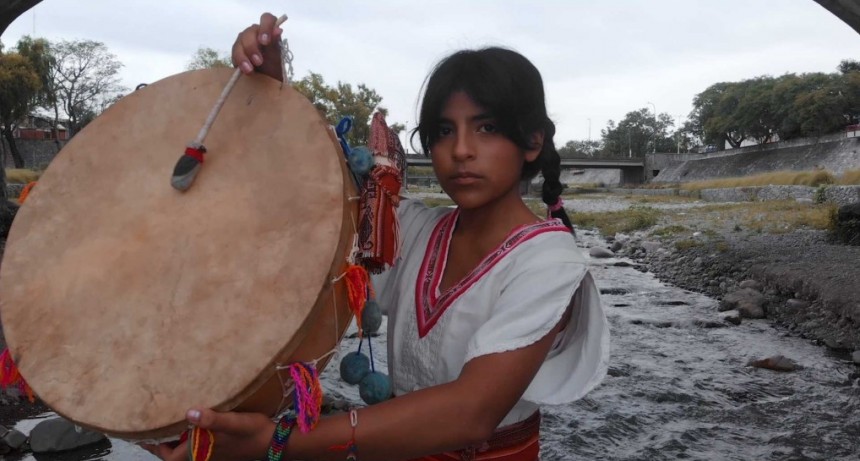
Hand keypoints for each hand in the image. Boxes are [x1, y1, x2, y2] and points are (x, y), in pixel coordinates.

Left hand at [143, 408, 274, 460]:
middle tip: (151, 425)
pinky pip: (196, 446)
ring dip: (174, 440)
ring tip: (167, 421)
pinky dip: (188, 438)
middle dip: (161, 443)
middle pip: (173, 454)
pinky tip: (192, 422)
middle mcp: (203, 455)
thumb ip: (212, 419)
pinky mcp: (220, 449)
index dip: (153, 446)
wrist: (274, 441)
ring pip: (184, 451)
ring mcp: (212, 453)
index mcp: (201, 451)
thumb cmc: (252, 432)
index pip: (168, 455)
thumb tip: (189, 413)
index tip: (141, 434)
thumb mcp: (233, 422)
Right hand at [232, 12, 283, 80]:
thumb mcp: (277, 57)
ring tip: (250, 70)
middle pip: (250, 32)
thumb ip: (275, 43)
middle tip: (259, 62)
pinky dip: (239, 61)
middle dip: (252, 47)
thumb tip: (278, 29)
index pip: (267, 19)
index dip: (266, 27)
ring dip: (244, 56)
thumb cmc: (274, 67)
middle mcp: (255, 32)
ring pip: (240, 42)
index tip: (265, 42)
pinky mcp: (236, 51)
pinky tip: (244, 70)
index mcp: (268, 30)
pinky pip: (234, 53)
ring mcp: (244, 41)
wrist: (266, 81)